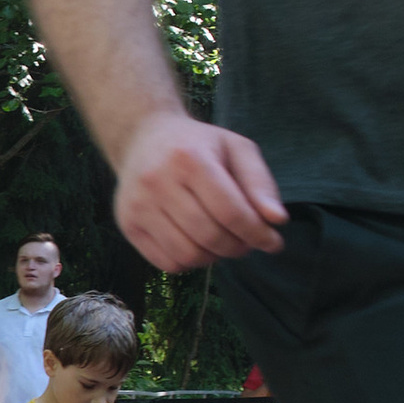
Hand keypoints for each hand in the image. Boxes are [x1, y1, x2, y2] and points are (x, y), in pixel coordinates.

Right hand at [115, 110, 287, 271]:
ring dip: (215, 257)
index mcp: (189, 158)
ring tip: (223, 243)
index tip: (274, 243)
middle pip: (210, 236)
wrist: (143, 140)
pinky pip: (166, 262)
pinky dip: (190, 262)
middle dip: (238, 247)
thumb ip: (260, 182)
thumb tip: (276, 220)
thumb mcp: (236, 149)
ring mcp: (138, 206)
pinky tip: (197, 245)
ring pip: (188, 254)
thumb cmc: (198, 145)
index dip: (258, 233)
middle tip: (247, 243)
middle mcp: (157, 182)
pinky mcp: (127, 225)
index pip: (231, 212)